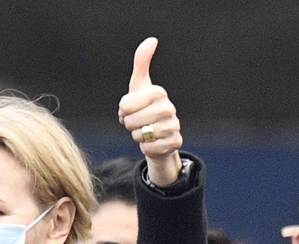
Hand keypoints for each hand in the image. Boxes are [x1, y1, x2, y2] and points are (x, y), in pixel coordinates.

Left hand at [119, 38, 182, 186]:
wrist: (157, 134)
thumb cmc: (144, 108)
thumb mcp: (139, 86)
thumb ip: (141, 63)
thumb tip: (151, 40)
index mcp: (158, 92)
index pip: (125, 105)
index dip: (123, 111)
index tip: (129, 110)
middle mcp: (169, 108)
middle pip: (131, 121)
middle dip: (129, 125)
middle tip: (137, 122)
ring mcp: (174, 126)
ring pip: (140, 136)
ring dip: (137, 136)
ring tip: (145, 131)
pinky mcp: (175, 143)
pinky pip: (149, 149)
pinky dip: (146, 148)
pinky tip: (152, 141)